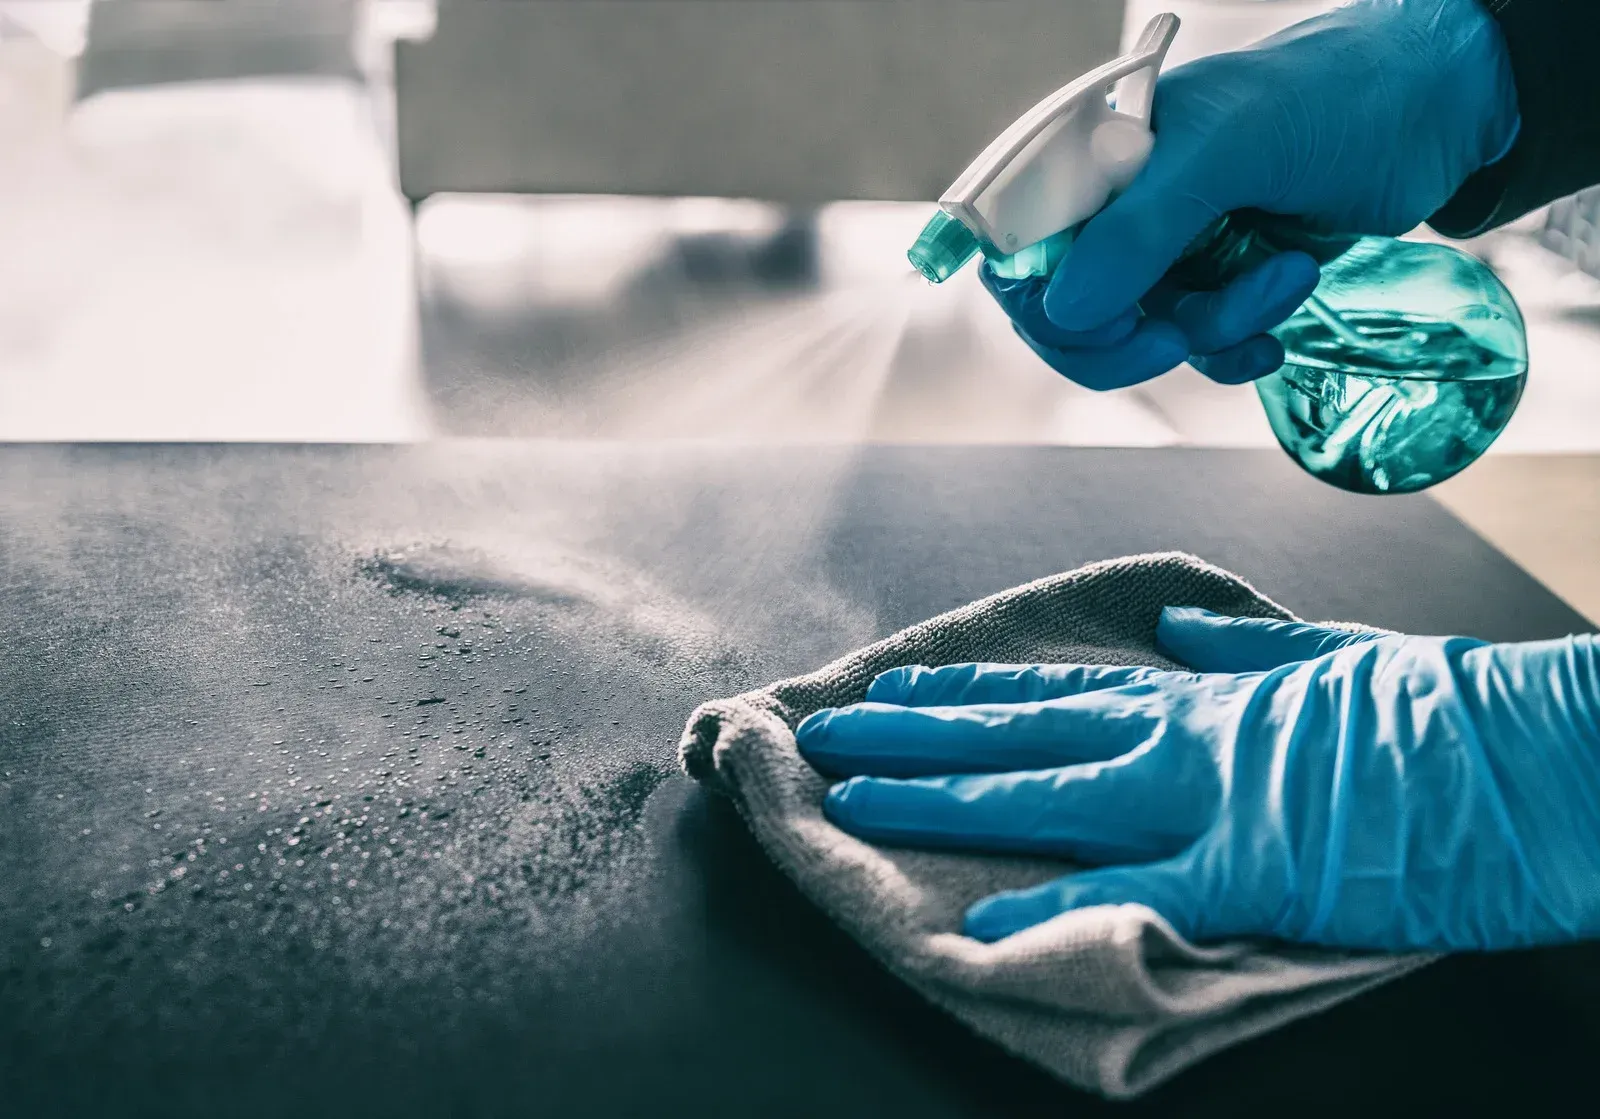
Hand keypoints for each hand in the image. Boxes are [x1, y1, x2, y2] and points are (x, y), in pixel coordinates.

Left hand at [795, 608, 1599, 952]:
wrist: (1536, 756)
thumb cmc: (1445, 716)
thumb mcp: (1332, 662)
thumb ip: (1244, 650)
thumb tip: (1179, 630)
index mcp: (1201, 695)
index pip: (1055, 688)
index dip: (967, 691)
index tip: (898, 685)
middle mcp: (1181, 735)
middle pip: (1020, 732)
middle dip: (915, 733)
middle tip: (826, 735)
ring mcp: (1208, 796)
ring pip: (1045, 792)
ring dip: (943, 797)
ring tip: (856, 797)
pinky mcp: (1253, 868)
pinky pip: (1135, 890)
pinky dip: (1055, 906)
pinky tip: (981, 924)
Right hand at [986, 0, 1519, 389]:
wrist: (1436, 111)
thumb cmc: (1331, 98)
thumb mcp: (1228, 152)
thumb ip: (1139, 230)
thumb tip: (1065, 310)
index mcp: (1093, 155)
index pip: (1014, 245)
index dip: (1040, 300)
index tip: (1104, 318)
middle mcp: (1119, 204)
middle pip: (1065, 309)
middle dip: (1122, 337)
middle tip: (1174, 339)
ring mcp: (1169, 245)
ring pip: (1141, 333)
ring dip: (1211, 329)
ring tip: (1282, 279)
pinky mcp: (1220, 280)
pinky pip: (1196, 346)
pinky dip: (1233, 351)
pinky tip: (1278, 332)